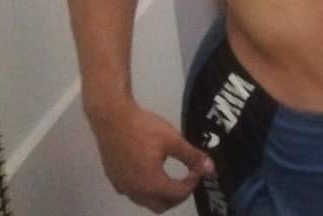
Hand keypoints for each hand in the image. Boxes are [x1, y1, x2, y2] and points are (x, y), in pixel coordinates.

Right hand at [89, 100, 214, 212]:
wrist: (112, 117)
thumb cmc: (143, 127)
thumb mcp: (172, 139)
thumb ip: (191, 156)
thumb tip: (210, 168)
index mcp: (151, 184)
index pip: (178, 195)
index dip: (192, 183)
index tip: (198, 170)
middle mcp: (135, 192)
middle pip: (162, 205)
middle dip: (178, 195)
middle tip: (188, 178)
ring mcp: (122, 187)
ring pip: (146, 201)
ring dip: (162, 194)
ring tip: (171, 176)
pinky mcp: (114, 180)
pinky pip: (134, 193)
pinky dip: (147, 189)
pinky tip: (150, 170)